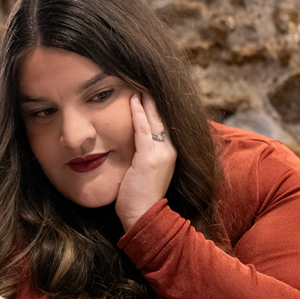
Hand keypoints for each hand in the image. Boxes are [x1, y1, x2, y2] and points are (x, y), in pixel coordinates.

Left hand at [115, 93, 176, 230]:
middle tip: (144, 81)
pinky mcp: (149, 157)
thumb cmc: (139, 198)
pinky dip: (138, 113)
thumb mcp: (143, 171)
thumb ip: (141, 155)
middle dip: (153, 99)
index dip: (156, 108)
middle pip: (162, 118)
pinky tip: (133, 100)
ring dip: (146, 101)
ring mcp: (162, 153)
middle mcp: (169, 150)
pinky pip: (143, 130)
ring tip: (138, 84)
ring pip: (155, 120)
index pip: (163, 125)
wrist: (143, 217)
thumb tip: (130, 144)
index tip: (148, 92)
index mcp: (169, 153)